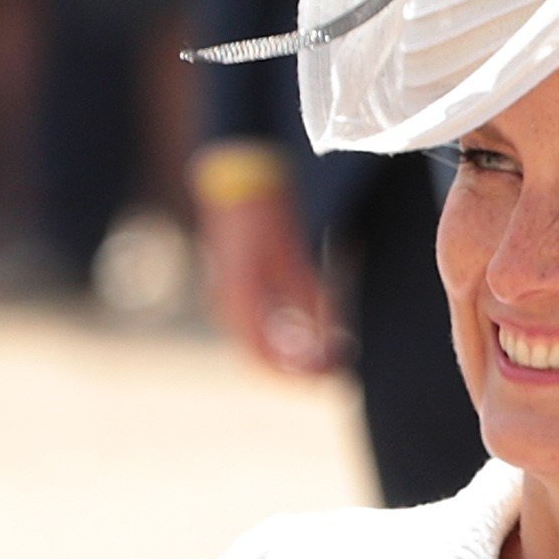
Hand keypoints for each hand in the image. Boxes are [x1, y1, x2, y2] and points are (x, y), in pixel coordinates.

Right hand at [188, 147, 343, 376]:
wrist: (238, 180)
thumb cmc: (267, 216)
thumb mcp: (293, 257)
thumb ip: (309, 297)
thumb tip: (330, 338)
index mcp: (239, 299)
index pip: (262, 356)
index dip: (293, 375)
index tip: (325, 378)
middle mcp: (227, 305)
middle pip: (259, 357)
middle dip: (294, 370)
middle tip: (330, 372)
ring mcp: (227, 298)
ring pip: (257, 344)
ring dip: (288, 356)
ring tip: (324, 356)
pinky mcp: (234, 290)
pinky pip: (255, 326)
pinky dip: (280, 338)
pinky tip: (305, 336)